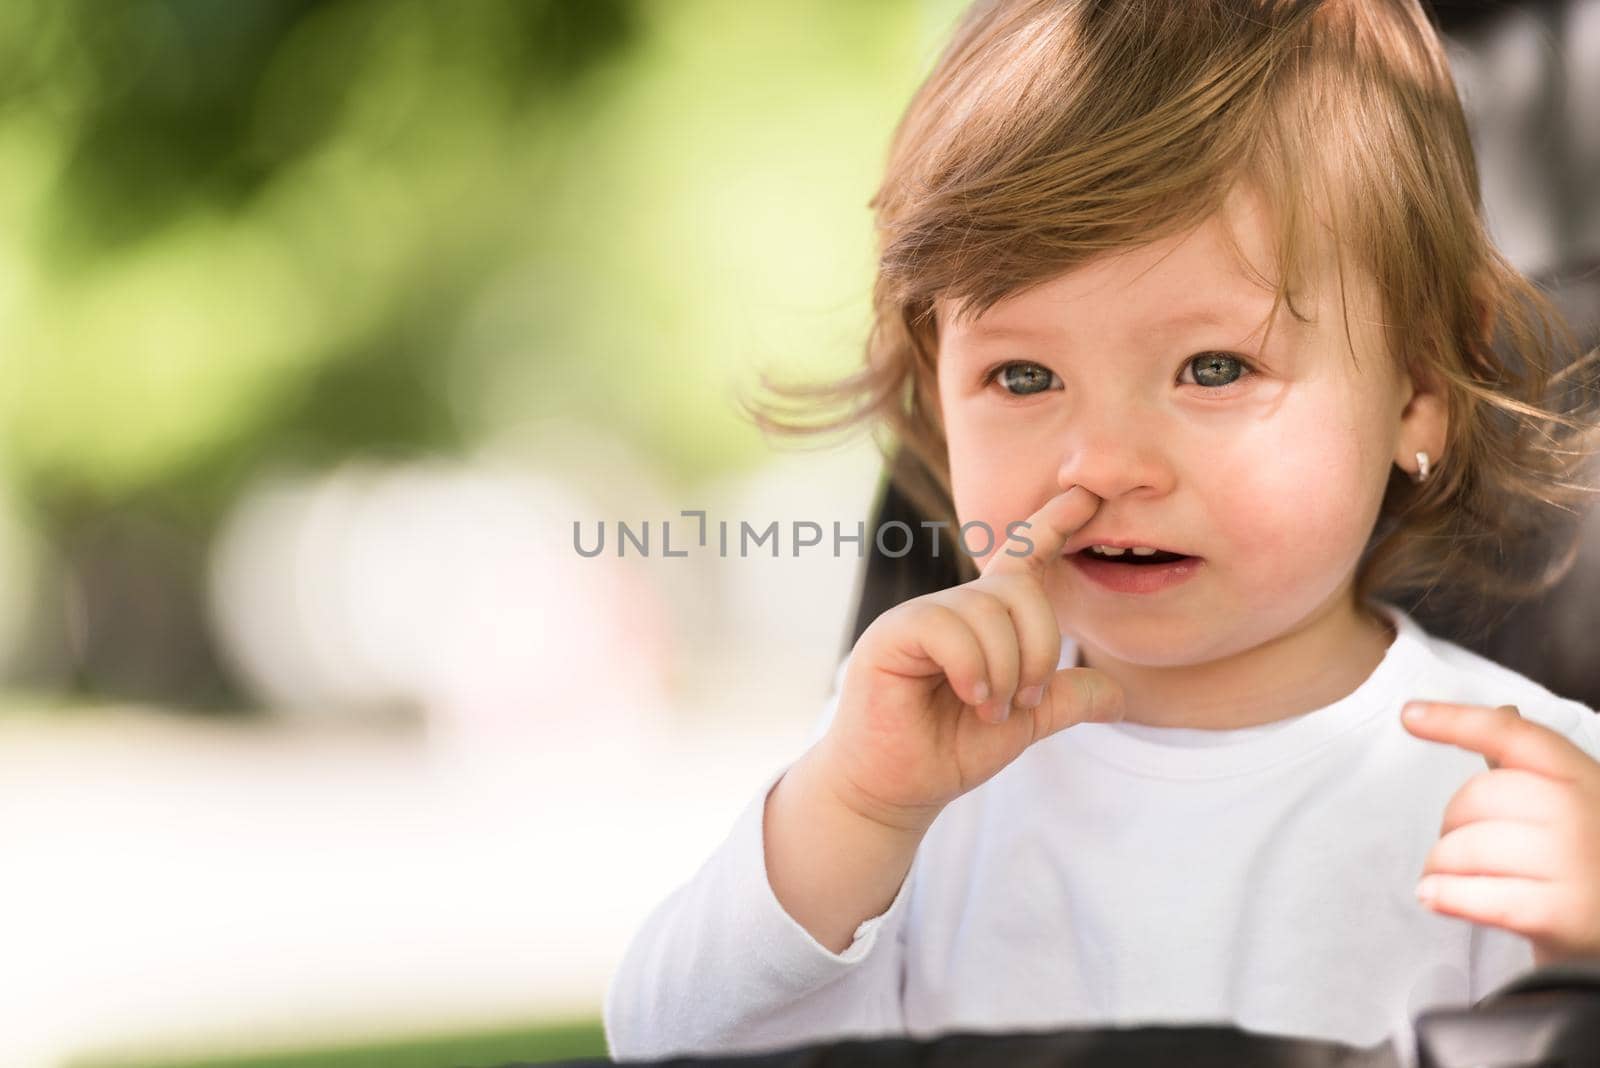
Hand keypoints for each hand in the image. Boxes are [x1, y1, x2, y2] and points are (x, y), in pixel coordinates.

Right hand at [816, 485, 1125, 835]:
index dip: (1054, 523)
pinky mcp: (891, 634)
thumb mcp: (1024, 722)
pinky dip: (972, 667)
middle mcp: (954, 607)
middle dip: (1039, 648)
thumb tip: (1120, 697)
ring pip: (986, 610)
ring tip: (990, 710)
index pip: (1022, 557)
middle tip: (1024, 701)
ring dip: (1005, 670)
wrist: (897, 788)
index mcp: (985, 620)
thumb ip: (1066, 699)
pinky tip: (971, 698)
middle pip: (1019, 590)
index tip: (1086, 494)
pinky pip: (946, 626)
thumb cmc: (949, 749)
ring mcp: (921, 616)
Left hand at [1403, 700, 1599, 966]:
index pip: (1512, 735)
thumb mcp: (1572, 804)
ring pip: (1466, 847)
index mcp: (1581, 776)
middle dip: (1450, 823)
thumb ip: (1531, 766)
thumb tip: (1504, 709)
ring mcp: (1573, 864)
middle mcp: (1581, 813)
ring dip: (1440, 866)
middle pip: (1476, 796)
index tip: (1408, 715)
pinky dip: (1446, 896)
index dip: (1455, 720)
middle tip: (1458, 845)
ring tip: (1446, 879)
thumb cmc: (1584, 861)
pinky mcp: (1558, 914)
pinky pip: (1478, 896)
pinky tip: (1434, 897)